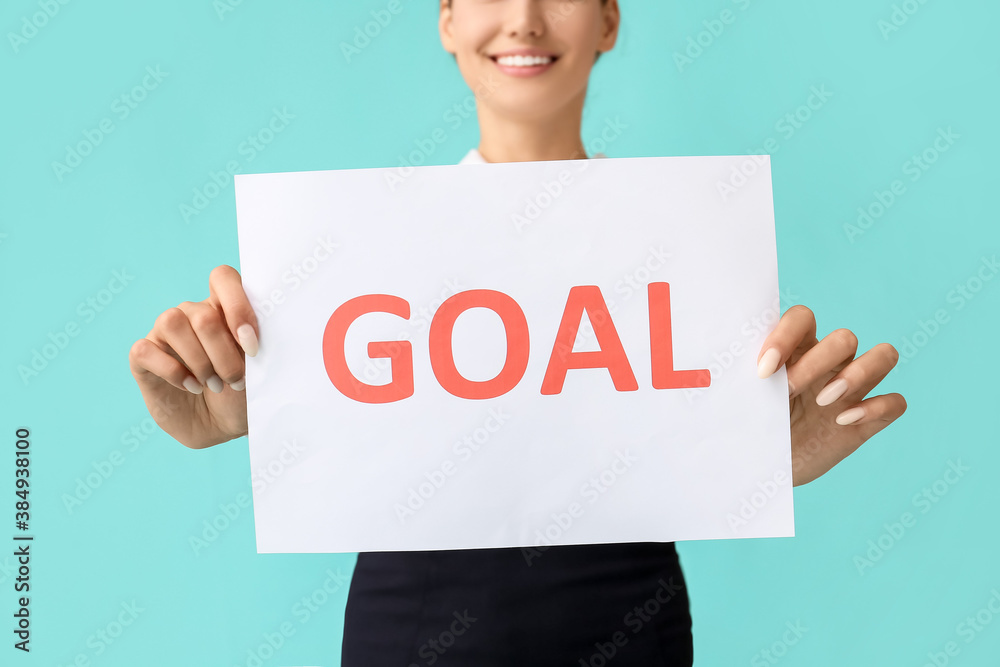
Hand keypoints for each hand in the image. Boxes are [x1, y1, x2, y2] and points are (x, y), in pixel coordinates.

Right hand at [128, 265, 258, 448]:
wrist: (223, 426)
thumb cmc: (243, 393)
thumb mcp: (259, 369)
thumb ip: (255, 343)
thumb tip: (252, 333)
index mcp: (223, 307)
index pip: (222, 278)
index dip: (237, 306)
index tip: (252, 346)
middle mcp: (192, 314)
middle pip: (202, 314)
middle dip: (223, 353)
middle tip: (235, 380)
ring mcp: (164, 334)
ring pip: (171, 322)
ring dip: (198, 360)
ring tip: (214, 385)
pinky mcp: (144, 357)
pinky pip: (146, 350)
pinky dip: (172, 372)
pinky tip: (191, 387)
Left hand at [756, 304, 906, 485]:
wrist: (762, 467)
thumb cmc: (749, 426)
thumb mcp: (742, 402)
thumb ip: (744, 381)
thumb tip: (729, 371)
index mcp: (796, 349)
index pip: (802, 318)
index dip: (785, 336)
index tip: (763, 370)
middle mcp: (829, 362)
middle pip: (845, 338)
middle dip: (817, 363)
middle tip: (789, 391)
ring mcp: (852, 390)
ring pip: (884, 355)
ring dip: (858, 374)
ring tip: (826, 401)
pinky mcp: (869, 420)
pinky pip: (895, 402)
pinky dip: (876, 408)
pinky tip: (844, 422)